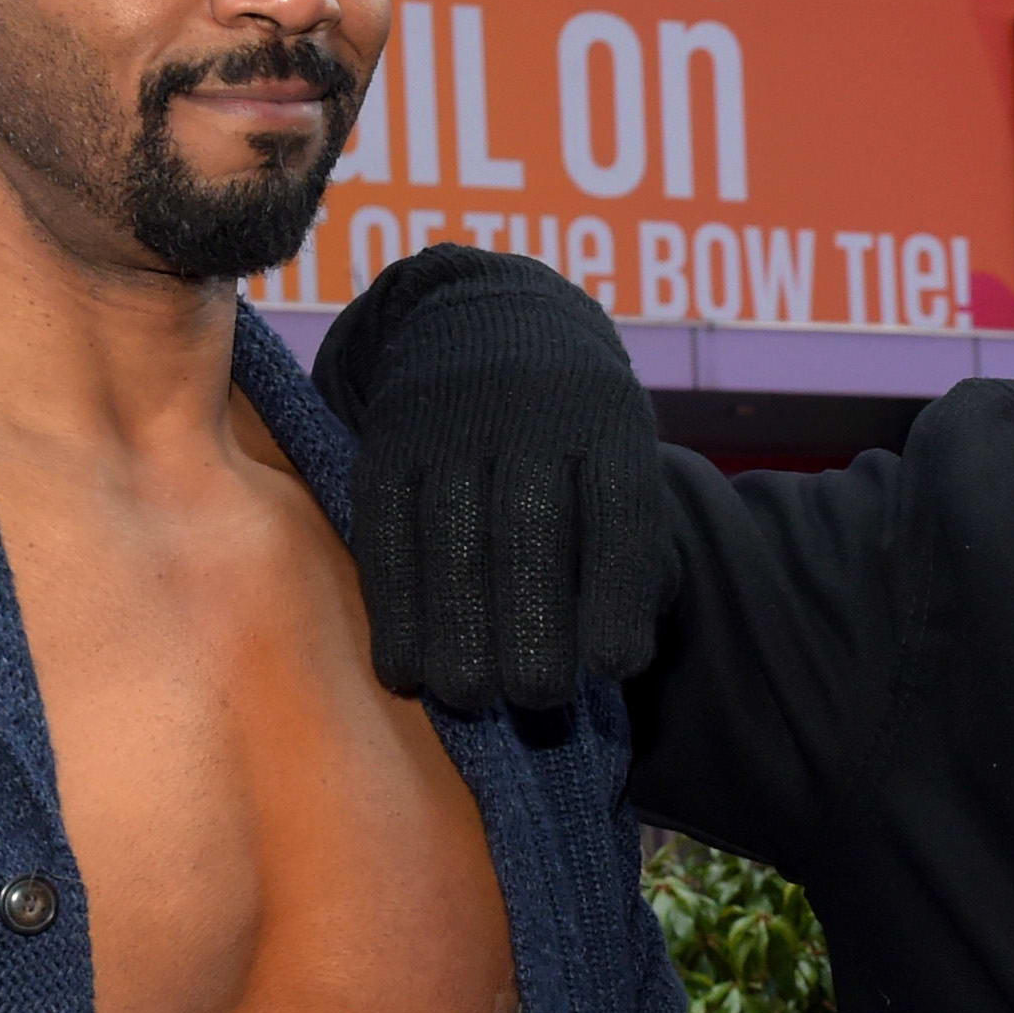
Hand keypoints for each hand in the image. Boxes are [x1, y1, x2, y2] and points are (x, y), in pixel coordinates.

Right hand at [317, 246, 672, 713]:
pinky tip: (406, 668)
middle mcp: (530, 416)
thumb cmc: (574, 433)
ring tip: (468, 693)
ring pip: (450, 532)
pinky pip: (384, 532)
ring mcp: (450, 425)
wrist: (487, 318)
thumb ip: (629, 550)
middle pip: (528, 523)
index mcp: (608, 422)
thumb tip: (614, 656)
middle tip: (533, 694)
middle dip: (530, 622)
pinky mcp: (385, 444)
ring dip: (455, 626)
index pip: (619, 510)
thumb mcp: (621, 459)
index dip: (615, 593)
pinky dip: (393, 608)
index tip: (612, 666)